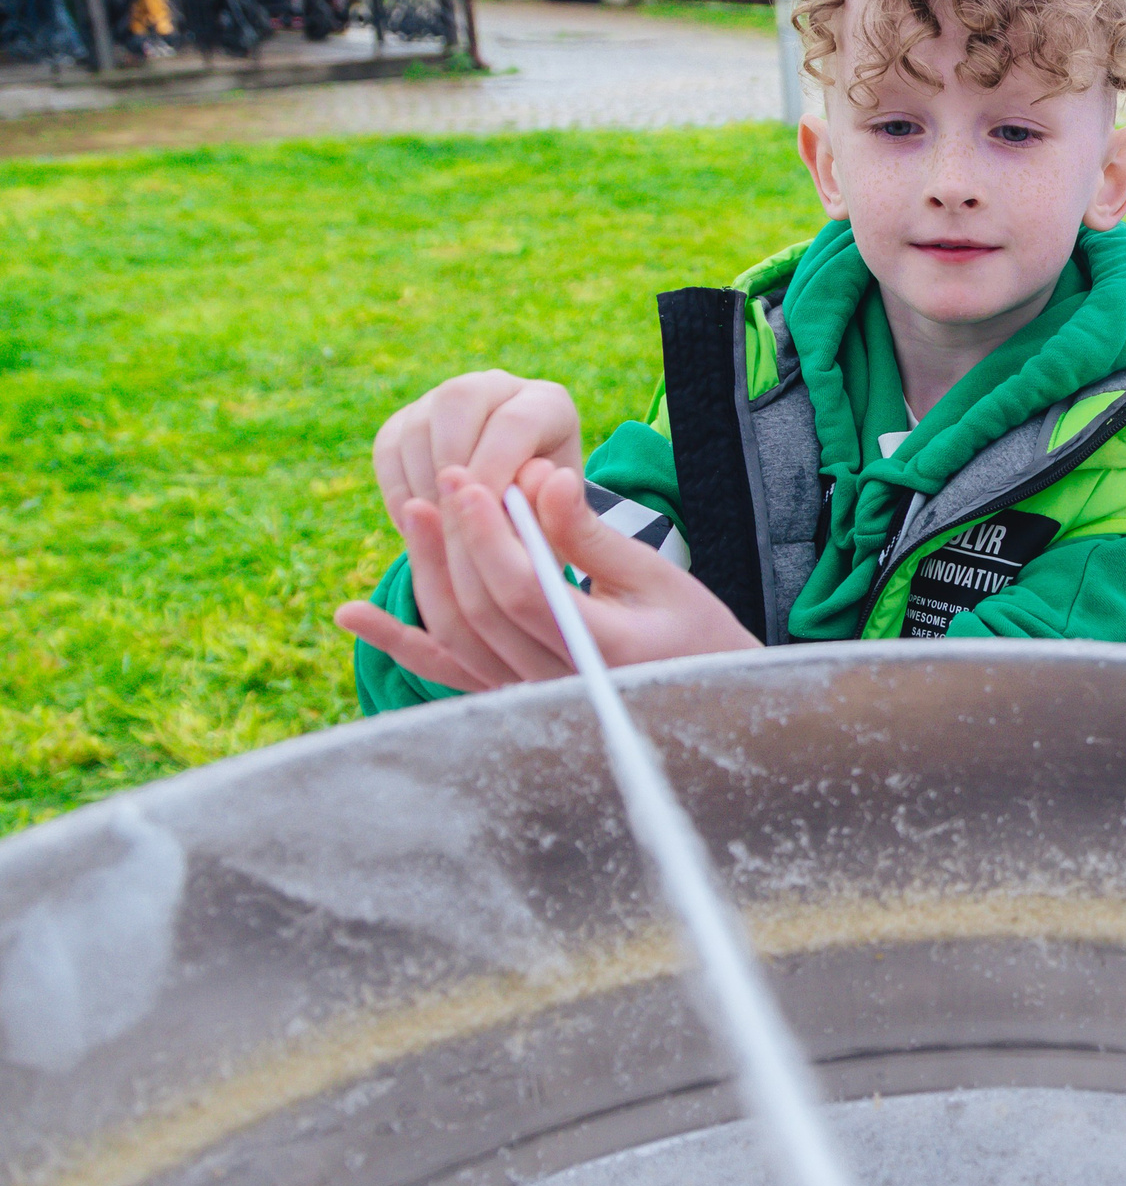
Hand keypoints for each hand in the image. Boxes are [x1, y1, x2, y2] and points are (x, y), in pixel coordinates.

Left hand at [336, 460, 757, 691]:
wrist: (712, 706)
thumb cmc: (697, 632)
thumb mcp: (656, 577)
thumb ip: (590, 533)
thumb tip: (541, 479)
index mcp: (602, 653)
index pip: (522, 590)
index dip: (488, 533)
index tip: (467, 480)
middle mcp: (559, 686)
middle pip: (481, 611)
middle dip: (456, 541)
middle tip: (441, 482)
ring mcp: (530, 701)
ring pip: (458, 637)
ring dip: (428, 574)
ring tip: (415, 513)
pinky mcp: (512, 701)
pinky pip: (446, 673)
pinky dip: (399, 644)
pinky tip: (353, 613)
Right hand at [371, 369, 583, 520]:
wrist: (520, 520)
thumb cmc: (549, 524)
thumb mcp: (565, 526)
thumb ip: (565, 513)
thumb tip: (556, 482)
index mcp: (548, 404)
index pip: (515, 422)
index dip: (493, 469)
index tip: (482, 516)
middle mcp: (497, 387)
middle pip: (458, 399)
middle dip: (449, 463)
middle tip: (451, 517)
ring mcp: (448, 400)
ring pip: (417, 423)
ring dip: (422, 481)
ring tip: (439, 529)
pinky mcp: (408, 420)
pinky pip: (388, 446)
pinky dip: (396, 488)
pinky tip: (417, 526)